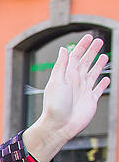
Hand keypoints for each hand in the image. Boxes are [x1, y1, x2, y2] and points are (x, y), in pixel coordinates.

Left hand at [22, 34, 109, 161]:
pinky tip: (105, 79)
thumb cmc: (55, 105)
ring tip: (104, 56)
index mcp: (67, 75)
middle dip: (92, 51)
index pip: (75, 56)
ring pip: (93, 73)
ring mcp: (83, 90)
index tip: (88, 37)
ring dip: (98, 64)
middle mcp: (75, 81)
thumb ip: (61, 65)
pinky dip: (103, 83)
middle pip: (86, 62)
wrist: (59, 125)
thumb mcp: (57, 81)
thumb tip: (63, 49)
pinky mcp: (91, 100)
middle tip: (99, 41)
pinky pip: (98, 89)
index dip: (82, 46)